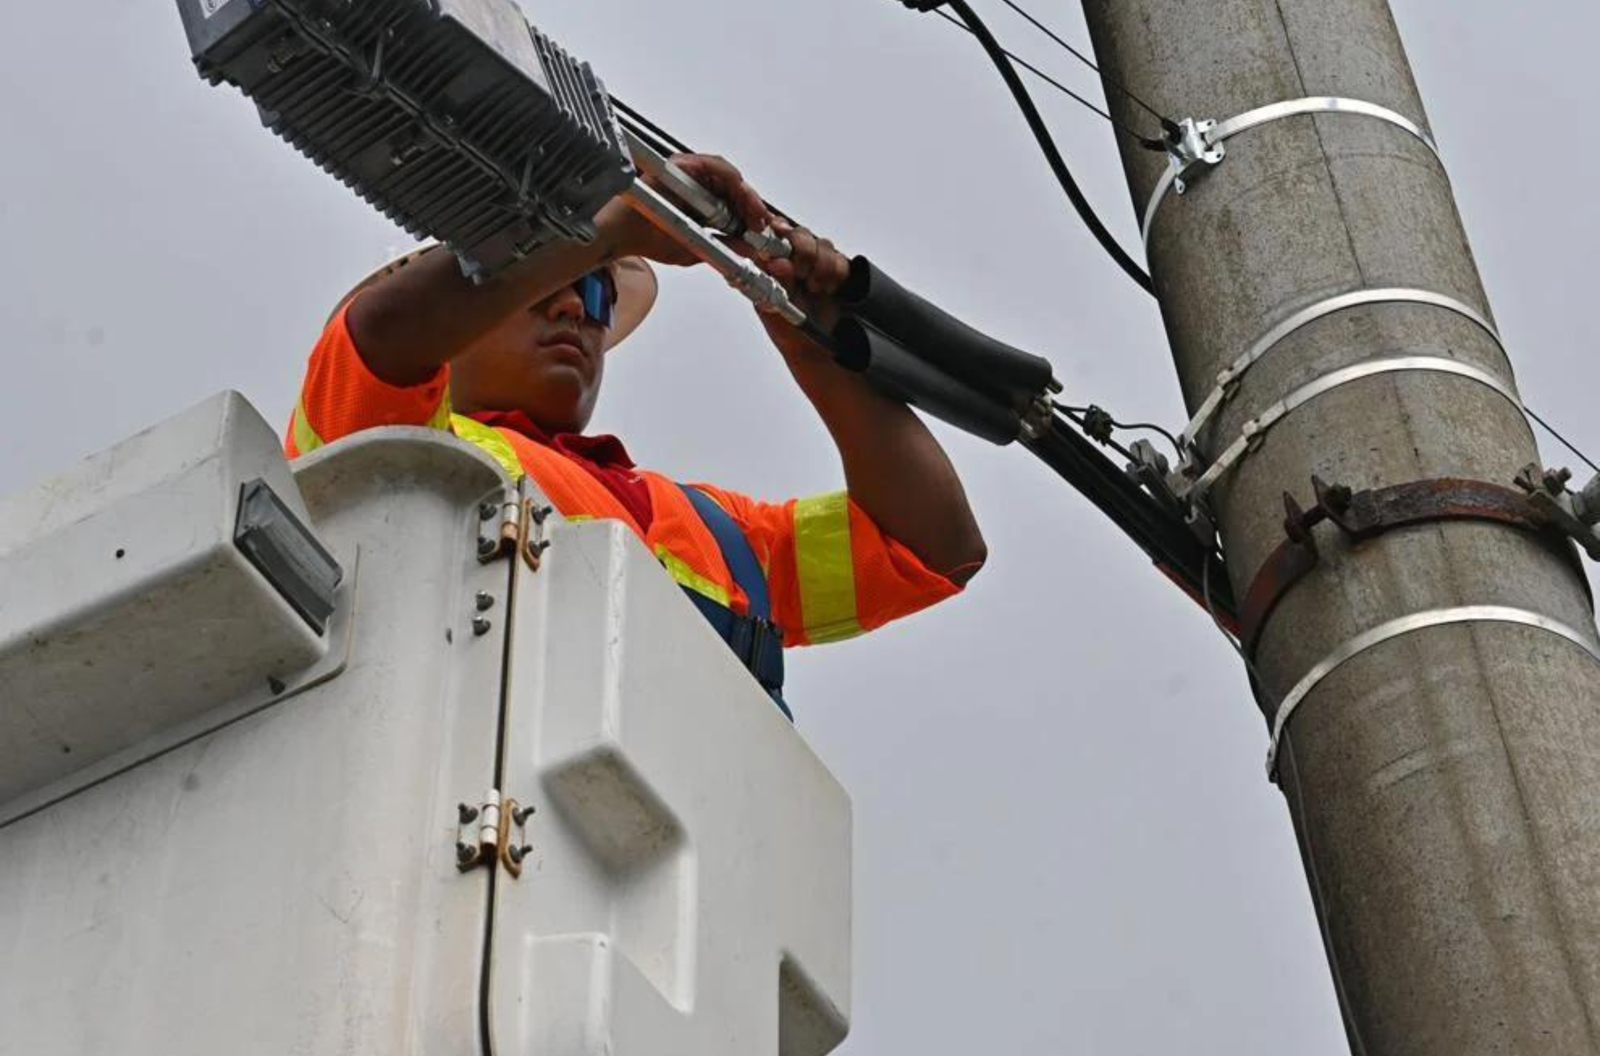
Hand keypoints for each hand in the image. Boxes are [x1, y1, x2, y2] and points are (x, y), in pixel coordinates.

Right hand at [596, 153, 773, 266]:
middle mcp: (695, 183)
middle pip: (734, 187)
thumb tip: (749, 250)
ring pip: (728, 175)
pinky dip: (730, 180)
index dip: (752, 214)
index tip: (763, 230)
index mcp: (699, 201)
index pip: (733, 202)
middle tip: (763, 224)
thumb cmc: (648, 238)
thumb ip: (722, 247)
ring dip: (746, 194)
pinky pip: (713, 166)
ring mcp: (688, 172)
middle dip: (753, 205)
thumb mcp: (695, 248)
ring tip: (755, 215)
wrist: (620, 235)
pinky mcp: (681, 164)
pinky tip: (740, 197)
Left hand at [754, 221, 850, 364]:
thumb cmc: (790, 334)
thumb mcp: (778, 311)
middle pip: (798, 233)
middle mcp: (791, 263)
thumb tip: (778, 262)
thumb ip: (777, 285)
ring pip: (821, 244)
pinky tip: (830, 288)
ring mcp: (813, 266)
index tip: (779, 230)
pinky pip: (840, 258)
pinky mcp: (835, 272)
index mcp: (769, 268)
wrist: (820, 353)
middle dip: (803, 250)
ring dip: (822, 265)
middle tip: (803, 272)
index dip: (775, 228)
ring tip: (816, 288)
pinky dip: (837, 272)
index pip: (769, 234)